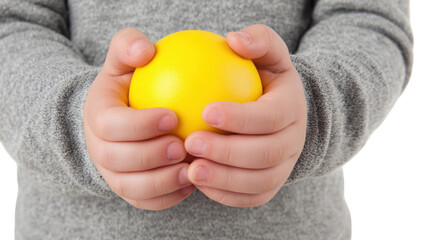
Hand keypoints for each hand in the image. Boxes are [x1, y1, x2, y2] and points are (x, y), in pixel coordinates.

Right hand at [83, 28, 194, 209]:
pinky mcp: (129, 191)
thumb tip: (145, 49)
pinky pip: (146, 202)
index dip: (139, 125)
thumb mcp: (124, 61)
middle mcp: (99, 150)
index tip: (172, 116)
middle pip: (117, 160)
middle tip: (182, 146)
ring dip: (161, 182)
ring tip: (190, 170)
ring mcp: (112, 174)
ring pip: (130, 188)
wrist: (120, 119)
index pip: (110, 126)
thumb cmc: (129, 86)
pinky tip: (193, 183)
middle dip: (150, 156)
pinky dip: (168, 197)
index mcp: (97, 118)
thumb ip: (129, 47)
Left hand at [184, 24, 306, 206]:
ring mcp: (284, 168)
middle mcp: (293, 142)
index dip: (241, 118)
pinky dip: (225, 194)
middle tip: (191, 143)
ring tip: (190, 170)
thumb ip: (257, 40)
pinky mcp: (271, 186)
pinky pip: (250, 197)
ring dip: (223, 180)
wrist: (283, 115)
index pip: (271, 117)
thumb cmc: (265, 81)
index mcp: (291, 109)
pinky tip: (198, 183)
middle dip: (227, 153)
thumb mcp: (268, 54)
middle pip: (265, 154)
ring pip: (259, 182)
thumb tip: (235, 38)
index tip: (206, 111)